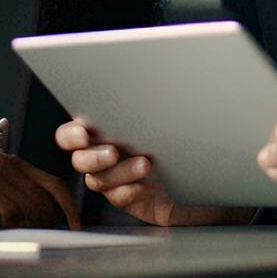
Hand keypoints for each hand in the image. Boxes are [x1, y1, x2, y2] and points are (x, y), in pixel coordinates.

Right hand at [0, 153, 80, 229]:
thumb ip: (14, 185)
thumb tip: (39, 210)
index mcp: (15, 162)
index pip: (54, 182)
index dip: (69, 205)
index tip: (76, 223)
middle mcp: (9, 164)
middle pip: (45, 196)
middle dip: (51, 219)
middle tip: (47, 232)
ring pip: (30, 204)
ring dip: (32, 223)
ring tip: (26, 230)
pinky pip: (10, 209)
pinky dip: (14, 222)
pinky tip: (8, 226)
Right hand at [55, 120, 252, 226]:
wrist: (205, 172)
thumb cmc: (181, 138)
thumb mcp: (164, 116)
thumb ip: (145, 105)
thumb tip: (148, 78)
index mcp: (104, 130)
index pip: (71, 134)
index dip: (71, 135)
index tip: (83, 133)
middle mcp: (103, 155)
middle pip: (78, 160)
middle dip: (93, 157)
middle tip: (112, 152)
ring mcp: (115, 179)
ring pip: (98, 181)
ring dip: (119, 173)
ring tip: (144, 165)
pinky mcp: (129, 199)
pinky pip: (118, 199)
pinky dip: (129, 192)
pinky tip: (144, 187)